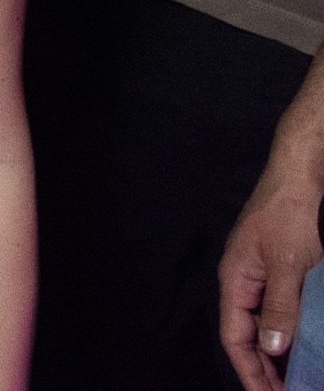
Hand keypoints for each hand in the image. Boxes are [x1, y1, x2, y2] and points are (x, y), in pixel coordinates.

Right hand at [220, 166, 323, 390]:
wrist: (304, 171)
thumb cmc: (290, 212)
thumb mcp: (288, 263)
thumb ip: (280, 306)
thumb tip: (272, 347)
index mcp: (236, 278)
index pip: (235, 337)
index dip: (251, 371)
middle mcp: (245, 279)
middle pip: (249, 333)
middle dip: (266, 367)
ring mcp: (264, 273)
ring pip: (268, 322)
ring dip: (282, 350)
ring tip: (302, 376)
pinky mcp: (283, 267)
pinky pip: (283, 306)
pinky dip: (294, 328)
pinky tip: (308, 342)